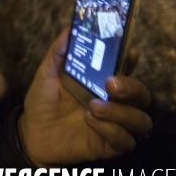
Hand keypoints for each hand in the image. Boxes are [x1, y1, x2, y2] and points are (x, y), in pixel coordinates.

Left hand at [19, 29, 151, 166]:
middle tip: (111, 84)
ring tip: (94, 106)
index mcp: (103, 82)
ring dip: (121, 113)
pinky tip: (89, 121)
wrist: (32, 133)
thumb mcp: (46, 75)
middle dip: (132, 88)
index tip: (130, 52)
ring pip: (141, 121)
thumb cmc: (43, 102)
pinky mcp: (109, 145)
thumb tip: (68, 30)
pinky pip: (125, 141)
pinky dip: (110, 130)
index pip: (127, 69)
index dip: (132, 60)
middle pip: (143, 95)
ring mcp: (115, 124)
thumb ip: (57, 54)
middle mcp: (115, 103)